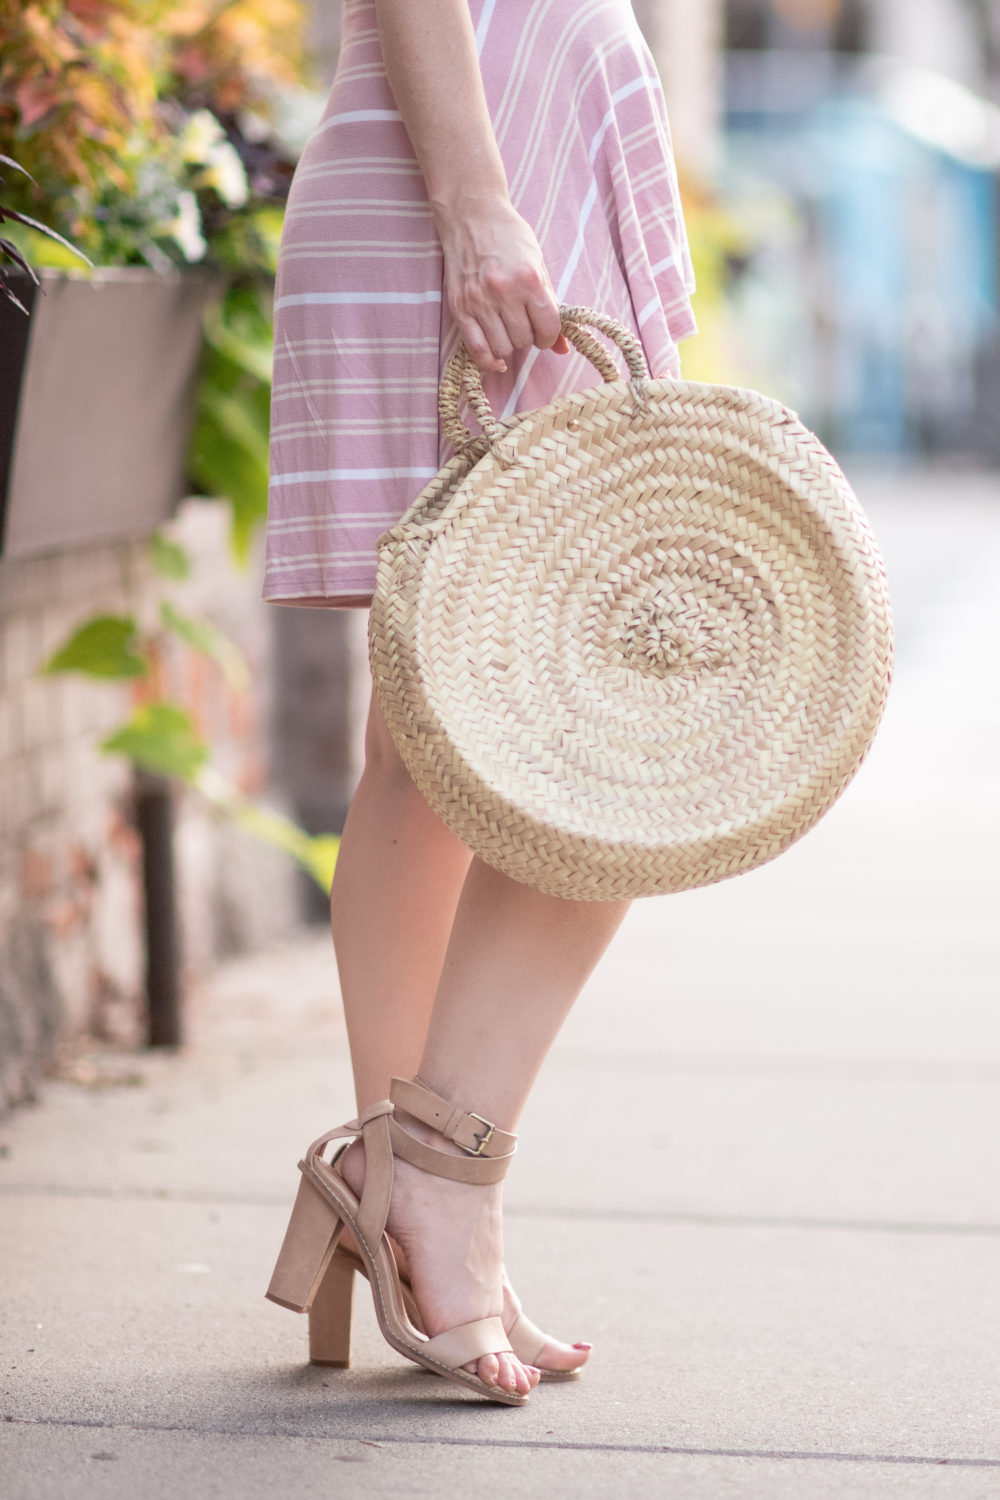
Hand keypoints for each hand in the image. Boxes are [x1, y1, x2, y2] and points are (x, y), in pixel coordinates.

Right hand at [435, 198, 569, 372]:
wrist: (472, 216)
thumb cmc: (509, 238)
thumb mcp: (538, 264)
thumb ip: (551, 305)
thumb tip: (563, 349)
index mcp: (529, 279)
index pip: (548, 328)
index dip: (550, 336)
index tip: (545, 332)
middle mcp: (504, 292)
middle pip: (524, 341)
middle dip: (528, 338)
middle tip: (524, 324)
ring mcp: (479, 301)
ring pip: (502, 348)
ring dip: (509, 345)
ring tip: (508, 330)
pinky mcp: (460, 307)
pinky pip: (476, 349)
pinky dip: (488, 360)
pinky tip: (495, 358)